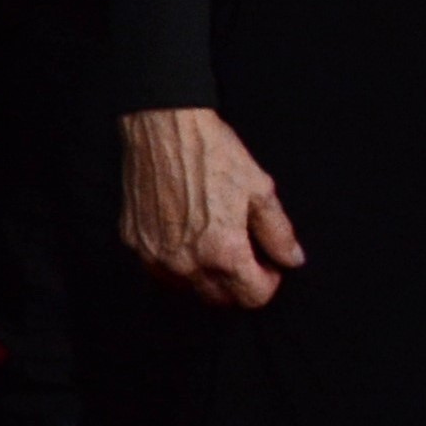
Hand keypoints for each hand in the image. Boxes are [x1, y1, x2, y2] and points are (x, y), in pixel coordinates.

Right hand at [121, 106, 305, 308]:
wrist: (162, 126)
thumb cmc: (212, 153)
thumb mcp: (260, 189)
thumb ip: (279, 232)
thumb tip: (291, 259)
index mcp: (223, 252)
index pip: (252, 297)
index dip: (269, 282)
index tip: (269, 263)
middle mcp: (186, 262)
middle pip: (219, 299)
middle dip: (238, 283)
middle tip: (245, 253)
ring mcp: (155, 255)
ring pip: (187, 288)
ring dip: (206, 277)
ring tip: (214, 245)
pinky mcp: (134, 241)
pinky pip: (159, 269)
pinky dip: (176, 263)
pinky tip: (185, 235)